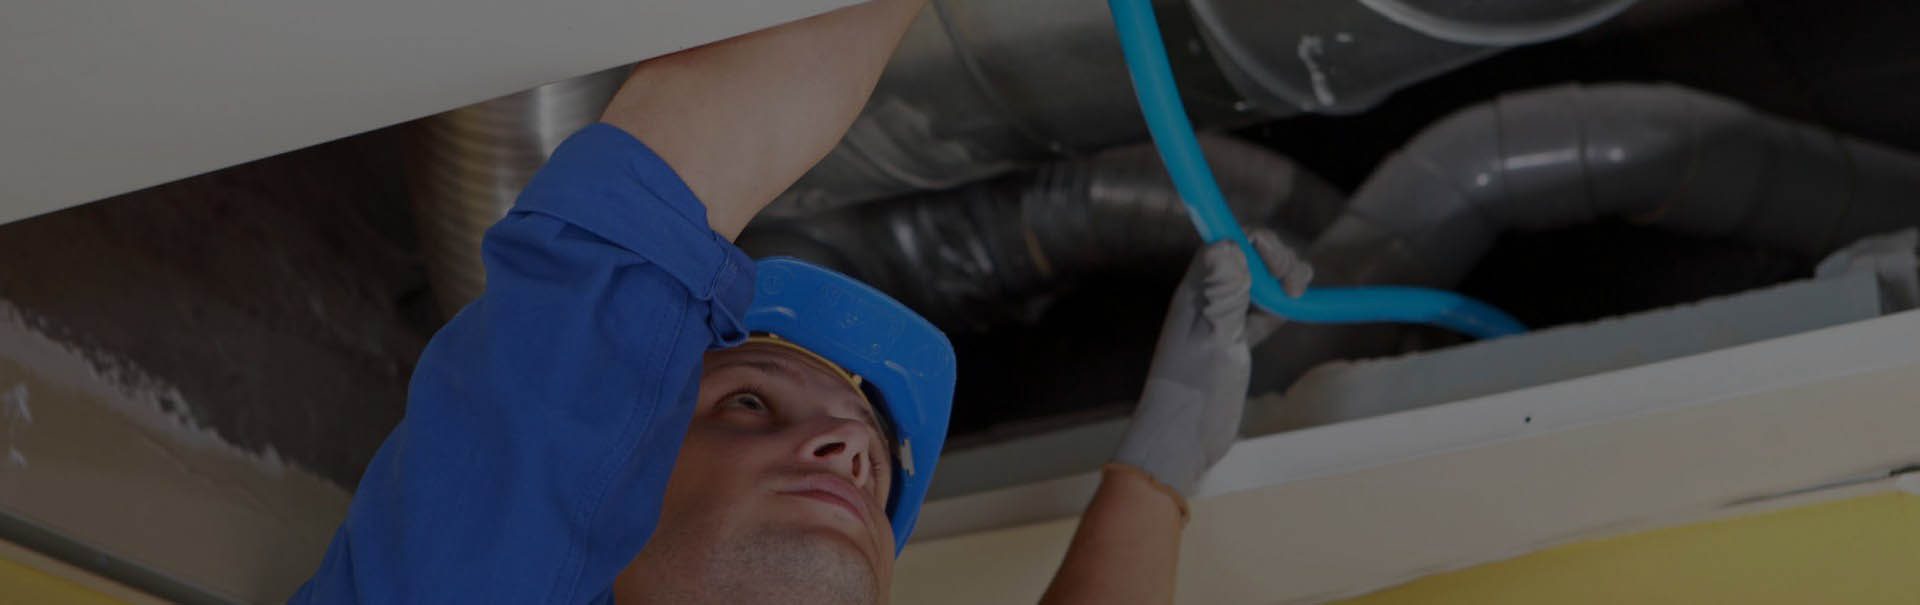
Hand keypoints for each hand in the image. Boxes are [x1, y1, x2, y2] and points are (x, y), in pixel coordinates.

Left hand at [1112, 230, 1310, 495]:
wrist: (1181, 440)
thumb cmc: (1191, 393)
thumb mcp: (1213, 340)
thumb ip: (1224, 294)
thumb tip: (1228, 244)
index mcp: (1195, 291)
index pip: (1227, 244)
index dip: (1255, 245)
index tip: (1275, 268)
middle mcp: (1207, 299)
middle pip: (1247, 259)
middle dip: (1275, 261)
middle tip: (1293, 290)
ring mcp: (1222, 321)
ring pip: (1258, 284)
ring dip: (1282, 282)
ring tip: (1296, 298)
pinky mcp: (1234, 342)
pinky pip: (1261, 312)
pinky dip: (1279, 307)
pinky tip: (1292, 310)